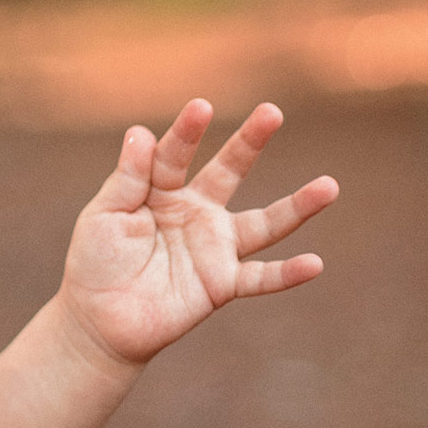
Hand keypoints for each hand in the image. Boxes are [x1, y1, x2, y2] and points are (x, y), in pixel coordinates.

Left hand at [60, 100, 336, 367]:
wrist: (98, 320)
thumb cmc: (97, 261)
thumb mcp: (103, 215)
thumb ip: (127, 178)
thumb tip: (141, 131)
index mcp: (161, 190)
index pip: (175, 154)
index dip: (187, 132)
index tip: (201, 107)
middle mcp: (195, 212)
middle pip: (228, 172)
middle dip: (250, 143)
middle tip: (273, 112)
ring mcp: (212, 247)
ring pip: (263, 224)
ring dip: (297, 207)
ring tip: (330, 186)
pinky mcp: (220, 284)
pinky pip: (260, 278)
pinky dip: (288, 274)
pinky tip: (315, 264)